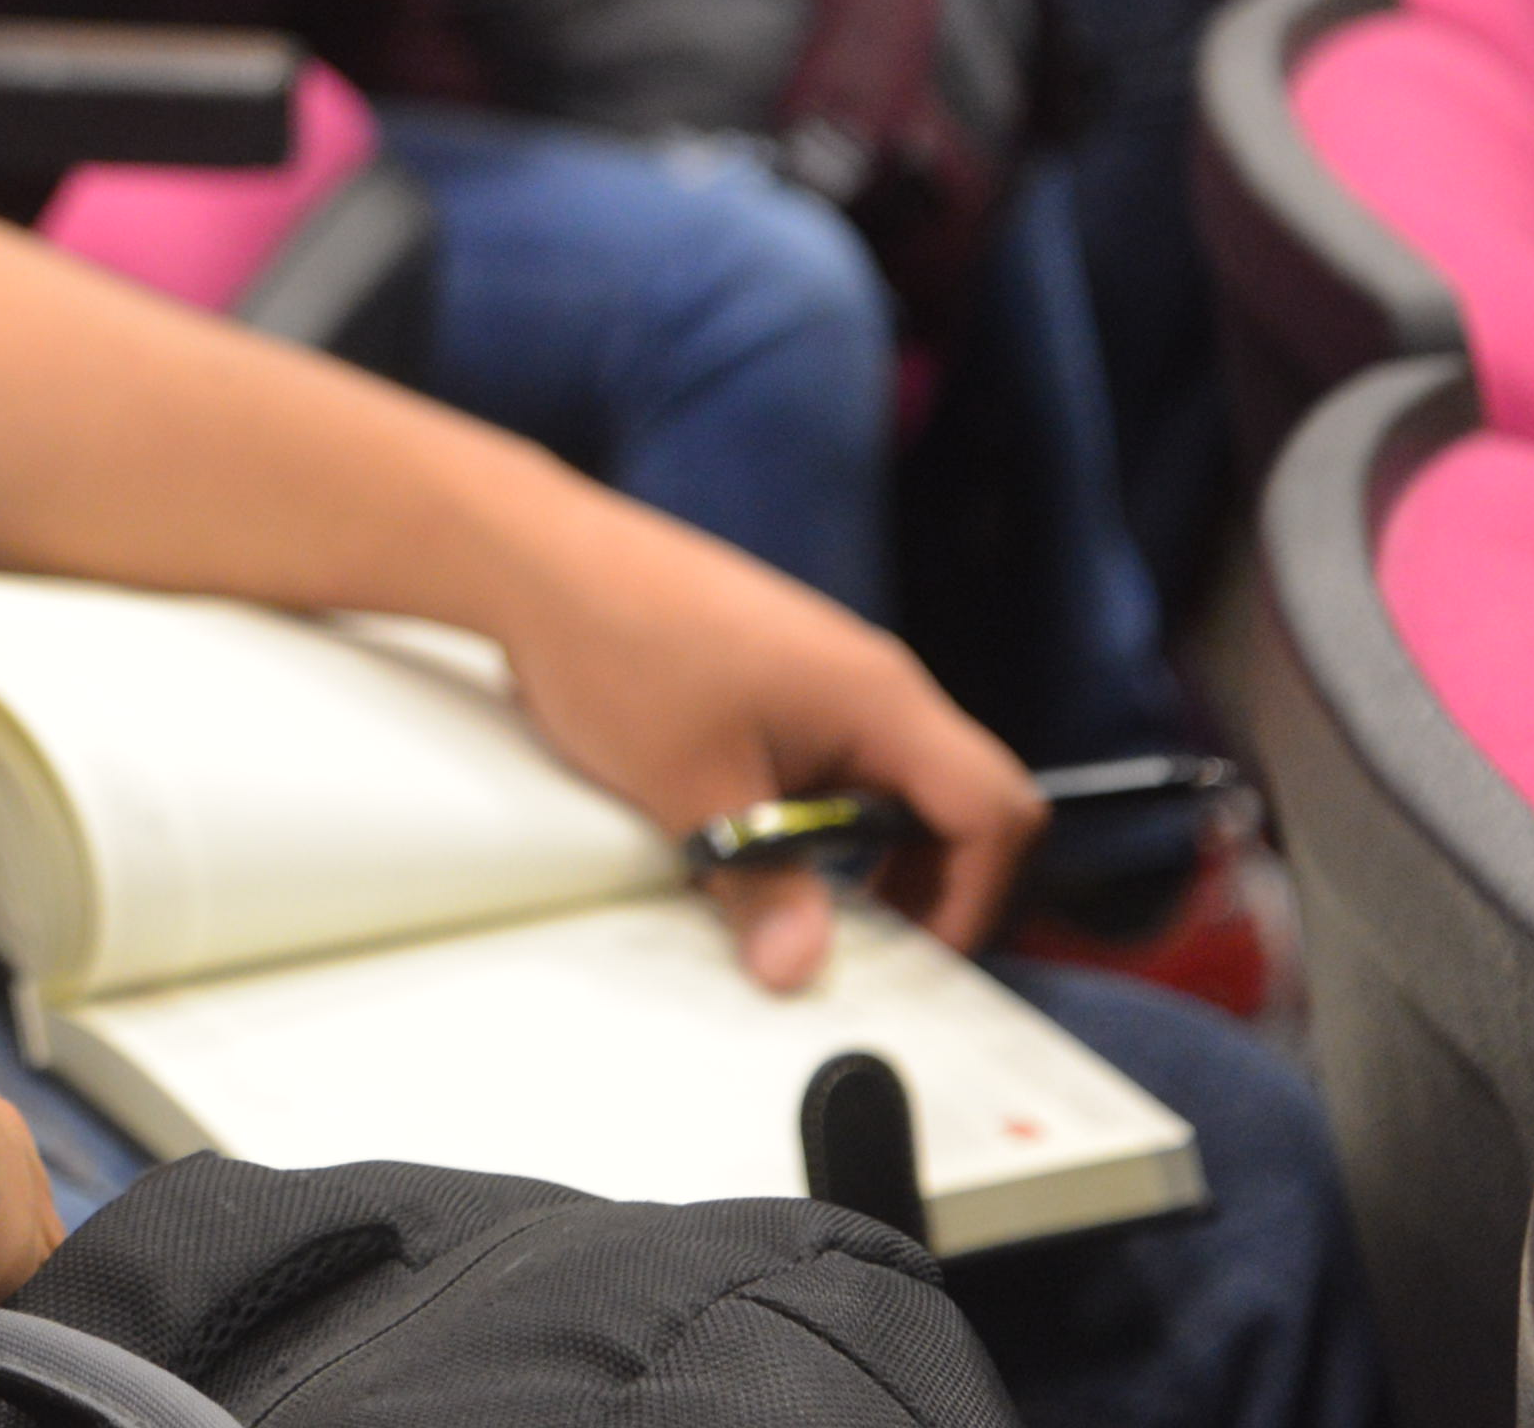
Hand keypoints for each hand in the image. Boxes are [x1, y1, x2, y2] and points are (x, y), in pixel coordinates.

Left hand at [474, 476, 1040, 988]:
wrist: (538, 562)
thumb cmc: (620, 645)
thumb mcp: (692, 789)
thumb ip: (761, 886)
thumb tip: (797, 972)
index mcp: (880, 700)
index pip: (996, 811)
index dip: (976, 899)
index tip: (916, 960)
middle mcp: (871, 684)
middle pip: (956, 805)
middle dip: (924, 889)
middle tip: (857, 949)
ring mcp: (825, 681)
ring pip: (889, 790)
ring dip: (859, 858)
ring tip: (793, 906)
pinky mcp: (780, 684)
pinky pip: (832, 769)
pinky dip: (812, 823)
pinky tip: (748, 851)